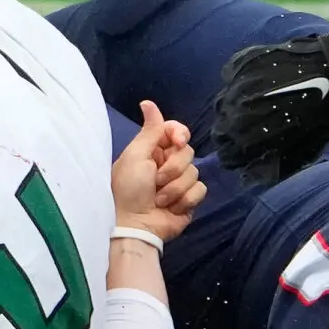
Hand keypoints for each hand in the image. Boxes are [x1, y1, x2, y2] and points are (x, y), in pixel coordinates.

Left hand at [112, 100, 204, 243]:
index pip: (175, 131)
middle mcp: (167, 164)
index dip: (180, 134)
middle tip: (155, 180)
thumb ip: (149, 130)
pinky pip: (200, 190)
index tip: (177, 141)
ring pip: (194, 172)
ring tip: (158, 199)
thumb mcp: (135, 156)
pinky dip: (185, 199)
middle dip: (172, 168)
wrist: (135, 225)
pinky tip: (171, 208)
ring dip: (174, 188)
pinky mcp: (189, 200)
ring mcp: (179, 183)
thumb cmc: (128, 189)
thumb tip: (148, 102)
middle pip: (188, 152)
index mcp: (152, 150)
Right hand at [213, 29, 328, 187]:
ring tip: (255, 107)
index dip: (238, 156)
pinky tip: (255, 84)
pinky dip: (238, 82)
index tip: (250, 152)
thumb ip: (273, 167)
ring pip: (223, 103)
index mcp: (245, 135)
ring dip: (234, 108)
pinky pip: (230, 76)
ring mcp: (235, 83)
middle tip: (253, 130)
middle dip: (233, 133)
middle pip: (220, 129)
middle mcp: (233, 110)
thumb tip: (250, 176)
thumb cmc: (322, 116)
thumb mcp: (301, 152)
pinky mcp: (242, 61)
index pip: (226, 154)